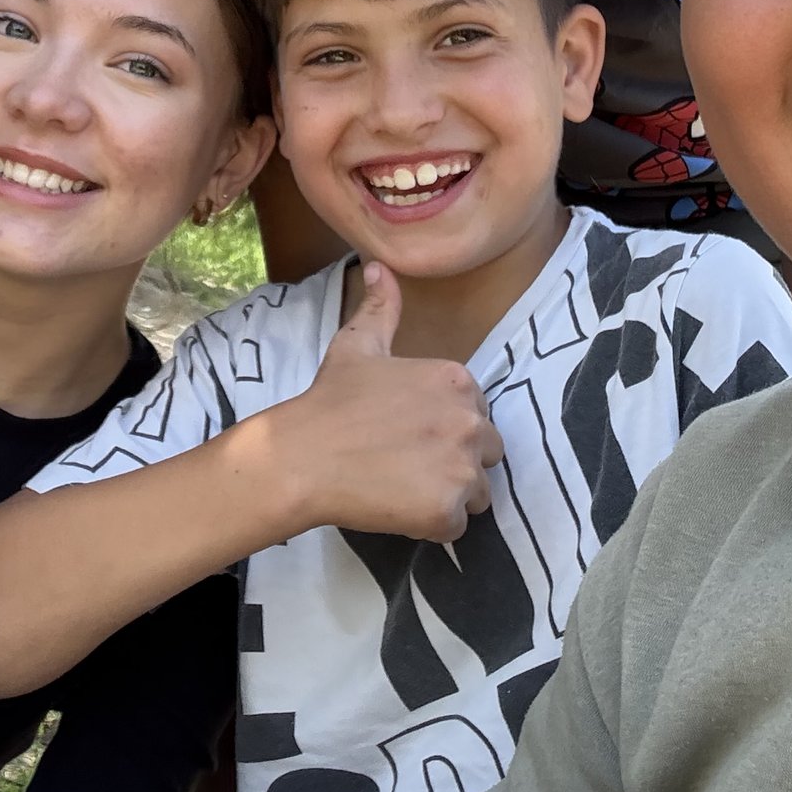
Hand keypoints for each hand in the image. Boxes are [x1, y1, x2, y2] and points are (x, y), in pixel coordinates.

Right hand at [267, 262, 502, 541]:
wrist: (303, 455)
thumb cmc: (331, 400)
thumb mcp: (358, 345)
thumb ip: (381, 307)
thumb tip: (379, 266)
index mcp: (457, 381)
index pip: (478, 413)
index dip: (445, 427)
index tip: (411, 432)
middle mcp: (470, 422)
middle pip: (487, 454)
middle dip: (456, 462)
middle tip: (408, 463)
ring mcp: (462, 469)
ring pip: (478, 492)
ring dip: (448, 495)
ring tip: (403, 486)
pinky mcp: (447, 510)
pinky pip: (456, 526)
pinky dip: (432, 524)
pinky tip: (397, 507)